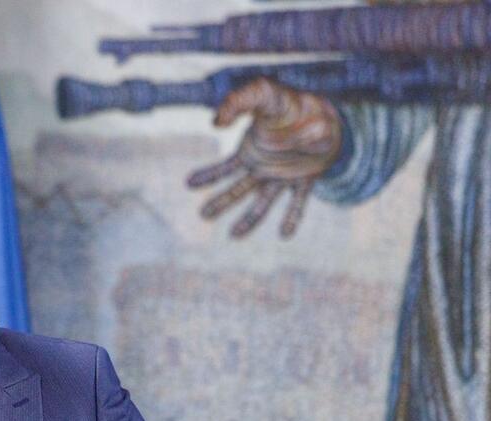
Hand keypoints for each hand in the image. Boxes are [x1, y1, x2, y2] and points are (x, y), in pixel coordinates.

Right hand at [187, 77, 341, 237]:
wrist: (323, 114)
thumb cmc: (288, 105)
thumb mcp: (263, 92)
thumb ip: (240, 100)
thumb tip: (218, 123)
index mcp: (249, 152)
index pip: (226, 167)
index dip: (209, 176)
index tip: (189, 183)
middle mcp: (262, 168)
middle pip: (238, 190)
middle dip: (220, 203)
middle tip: (202, 216)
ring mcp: (282, 175)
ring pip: (263, 202)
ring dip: (249, 219)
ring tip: (235, 235)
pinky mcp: (305, 178)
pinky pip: (297, 201)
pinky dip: (291, 217)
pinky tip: (285, 235)